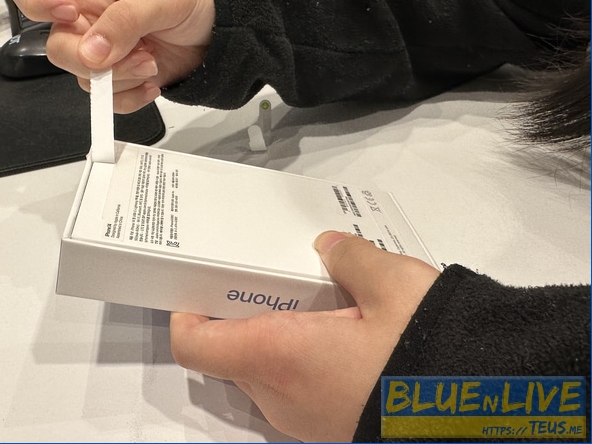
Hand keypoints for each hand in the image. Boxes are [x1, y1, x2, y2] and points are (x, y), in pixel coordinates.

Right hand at [4, 0, 214, 112]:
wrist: (220, 30)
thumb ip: (126, 20)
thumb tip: (93, 51)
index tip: (67, 13)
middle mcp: (84, 14)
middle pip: (54, 45)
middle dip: (89, 58)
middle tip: (129, 54)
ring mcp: (99, 48)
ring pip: (82, 76)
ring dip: (119, 77)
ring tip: (152, 61)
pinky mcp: (117, 76)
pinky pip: (106, 98)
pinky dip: (129, 97)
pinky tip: (153, 82)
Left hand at [170, 232, 439, 441]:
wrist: (487, 416)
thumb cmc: (431, 353)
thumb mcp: (394, 284)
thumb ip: (351, 257)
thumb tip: (329, 246)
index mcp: (279, 357)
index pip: (195, 344)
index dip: (186, 313)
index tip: (197, 284)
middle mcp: (281, 398)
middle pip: (230, 355)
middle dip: (241, 314)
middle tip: (266, 274)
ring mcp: (306, 422)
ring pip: (264, 373)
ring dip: (275, 336)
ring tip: (313, 298)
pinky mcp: (332, 428)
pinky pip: (296, 389)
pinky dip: (302, 358)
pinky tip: (343, 330)